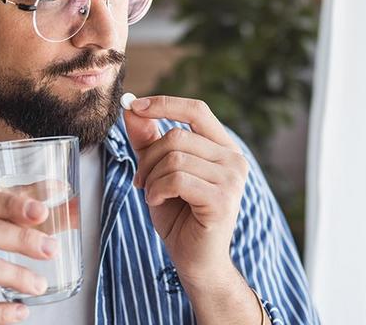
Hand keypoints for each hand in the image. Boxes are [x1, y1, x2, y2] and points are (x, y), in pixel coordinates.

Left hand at [124, 96, 249, 281]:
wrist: (196, 260)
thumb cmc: (180, 216)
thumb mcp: (159, 172)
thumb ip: (149, 141)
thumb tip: (131, 109)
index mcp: (223, 148)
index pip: (197, 110)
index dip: (165, 104)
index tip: (134, 106)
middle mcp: (234, 160)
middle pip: (177, 135)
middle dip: (148, 158)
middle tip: (139, 181)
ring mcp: (232, 180)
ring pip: (174, 158)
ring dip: (151, 178)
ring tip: (152, 194)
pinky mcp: (222, 200)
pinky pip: (176, 180)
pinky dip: (157, 191)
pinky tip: (158, 202)